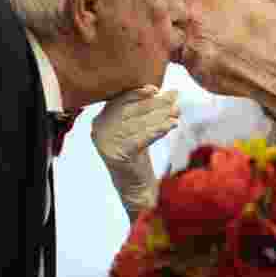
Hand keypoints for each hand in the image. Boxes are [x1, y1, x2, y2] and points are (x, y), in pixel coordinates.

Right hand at [92, 86, 178, 217]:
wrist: (135, 187)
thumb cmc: (138, 155)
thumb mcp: (137, 130)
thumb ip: (145, 112)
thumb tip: (170, 93)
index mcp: (100, 120)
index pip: (119, 101)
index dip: (137, 93)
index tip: (155, 89)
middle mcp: (99, 130)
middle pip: (131, 111)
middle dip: (154, 104)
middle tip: (174, 99)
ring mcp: (106, 143)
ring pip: (138, 124)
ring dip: (159, 116)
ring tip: (176, 112)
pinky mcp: (117, 155)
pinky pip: (141, 138)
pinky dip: (157, 130)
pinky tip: (170, 125)